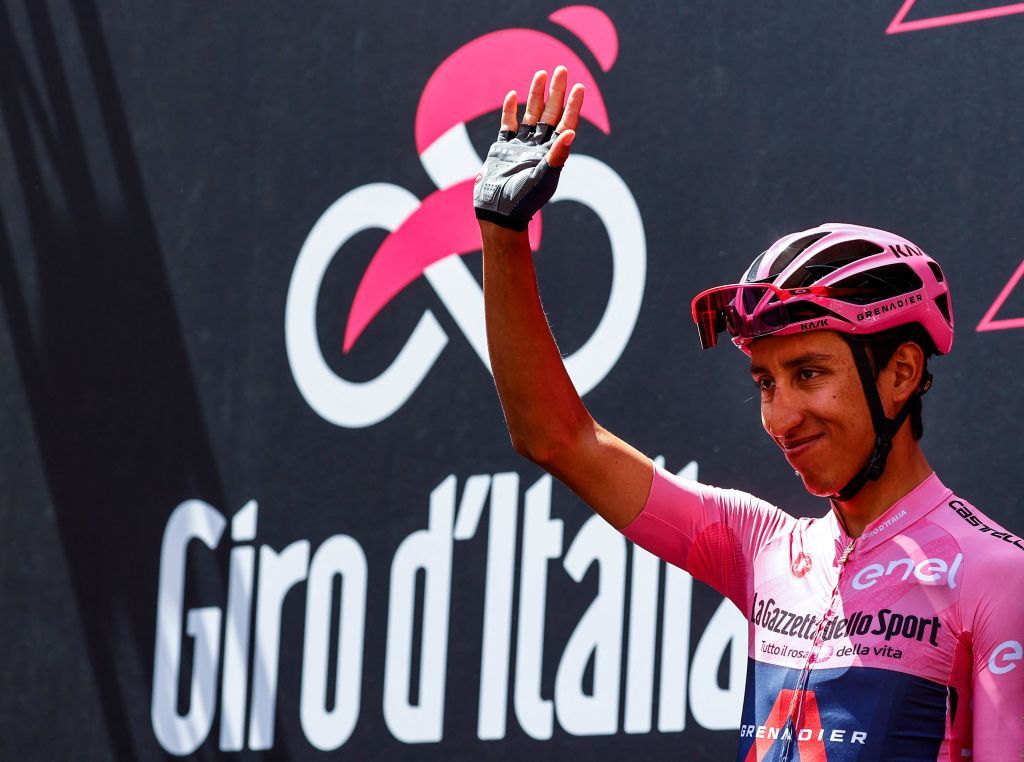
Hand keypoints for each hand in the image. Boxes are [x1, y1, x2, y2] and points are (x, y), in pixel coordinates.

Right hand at [473, 67, 584, 230]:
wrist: (498, 213)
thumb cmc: (524, 200)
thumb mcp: (544, 178)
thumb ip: (557, 155)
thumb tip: (572, 133)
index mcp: (552, 154)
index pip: (566, 124)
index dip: (573, 106)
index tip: (579, 87)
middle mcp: (538, 148)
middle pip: (550, 114)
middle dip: (556, 92)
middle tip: (561, 69)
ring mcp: (521, 148)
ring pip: (531, 115)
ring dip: (536, 95)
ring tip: (541, 74)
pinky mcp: (502, 150)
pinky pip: (508, 126)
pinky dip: (509, 111)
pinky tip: (512, 95)